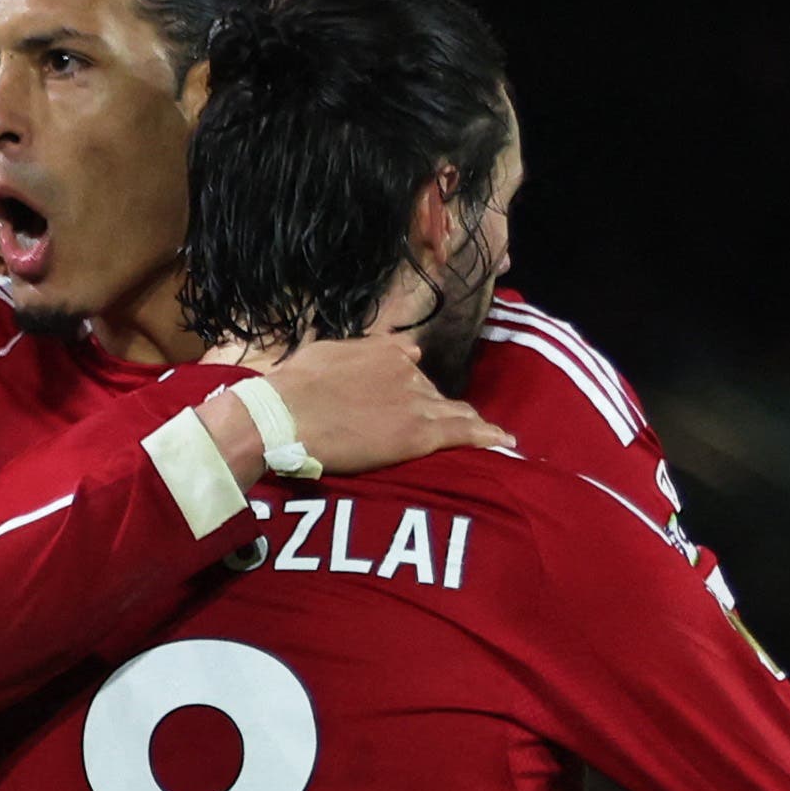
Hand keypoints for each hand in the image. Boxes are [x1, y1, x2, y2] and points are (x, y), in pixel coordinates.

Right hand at [257, 337, 512, 473]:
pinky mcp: (419, 432)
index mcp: (383, 350)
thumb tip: (377, 349)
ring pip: (453, 411)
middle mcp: (406, 370)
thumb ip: (355, 352)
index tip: (413, 395)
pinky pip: (464, 432)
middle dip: (438, 407)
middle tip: (443, 427)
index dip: (412, 382)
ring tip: (485, 435)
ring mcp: (415, 400)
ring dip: (467, 422)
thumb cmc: (291, 388)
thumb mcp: (322, 353)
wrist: (284, 415)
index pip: (411, 363)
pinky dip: (487, 435)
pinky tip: (505, 441)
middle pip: (433, 391)